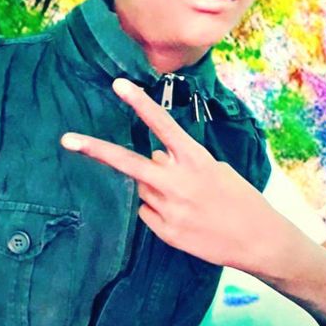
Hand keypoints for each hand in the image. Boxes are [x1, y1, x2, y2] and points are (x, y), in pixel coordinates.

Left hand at [60, 77, 269, 269]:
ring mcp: (169, 209)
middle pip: (128, 163)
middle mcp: (178, 182)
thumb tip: (153, 158)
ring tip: (188, 202)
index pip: (163, 125)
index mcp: (196, 160)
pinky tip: (186, 218)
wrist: (258, 240)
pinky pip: (147, 213)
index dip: (140, 104)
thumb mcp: (215, 170)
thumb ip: (180, 162)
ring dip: (155, 189)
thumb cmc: (241, 199)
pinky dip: (159, 211)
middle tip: (67, 140)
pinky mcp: (166, 232)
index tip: (119, 85)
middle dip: (96, 150)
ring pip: (143, 189)